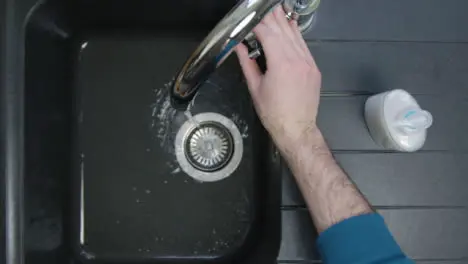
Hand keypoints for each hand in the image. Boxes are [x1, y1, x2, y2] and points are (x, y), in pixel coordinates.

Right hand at [236, 6, 321, 150]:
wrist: (296, 128)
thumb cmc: (273, 112)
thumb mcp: (255, 88)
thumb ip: (247, 63)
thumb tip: (238, 46)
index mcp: (280, 64)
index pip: (268, 35)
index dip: (258, 24)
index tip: (250, 18)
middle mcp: (297, 59)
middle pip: (283, 31)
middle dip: (272, 18)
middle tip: (264, 7)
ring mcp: (308, 63)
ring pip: (295, 36)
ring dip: (285, 22)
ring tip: (277, 9)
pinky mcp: (314, 69)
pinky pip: (304, 46)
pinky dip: (296, 35)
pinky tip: (291, 26)